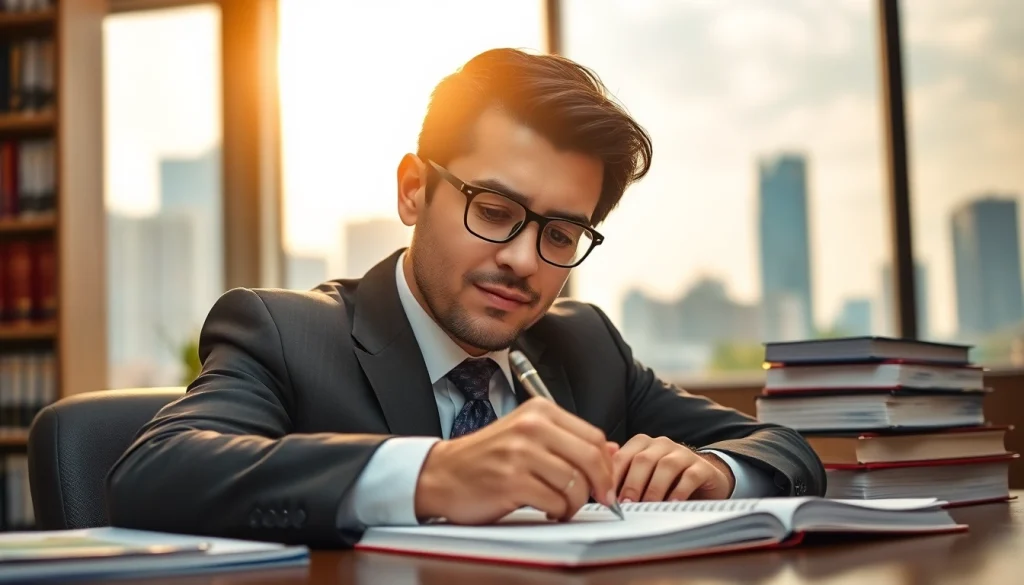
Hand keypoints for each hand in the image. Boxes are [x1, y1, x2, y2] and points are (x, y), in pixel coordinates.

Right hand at [414, 398, 617, 523]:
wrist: (440, 474)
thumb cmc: (485, 458)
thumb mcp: (526, 437)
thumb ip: (568, 440)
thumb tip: (611, 449)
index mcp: (539, 411)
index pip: (593, 436)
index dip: (606, 464)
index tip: (605, 482)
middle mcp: (531, 427)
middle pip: (590, 458)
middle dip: (601, 485)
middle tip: (600, 499)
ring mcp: (520, 453)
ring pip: (575, 484)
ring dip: (575, 503)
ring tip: (561, 506)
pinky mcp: (511, 481)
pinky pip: (556, 502)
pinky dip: (557, 512)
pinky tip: (546, 511)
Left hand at [612, 435, 734, 501]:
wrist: (702, 481)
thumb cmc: (664, 482)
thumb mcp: (640, 478)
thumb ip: (620, 478)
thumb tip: (596, 488)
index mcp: (642, 444)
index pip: (622, 456)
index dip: (613, 477)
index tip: (607, 497)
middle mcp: (661, 444)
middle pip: (642, 460)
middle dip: (631, 484)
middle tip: (626, 505)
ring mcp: (683, 453)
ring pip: (666, 466)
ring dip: (654, 489)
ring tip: (647, 506)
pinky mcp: (702, 467)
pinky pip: (690, 476)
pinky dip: (679, 491)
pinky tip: (671, 504)